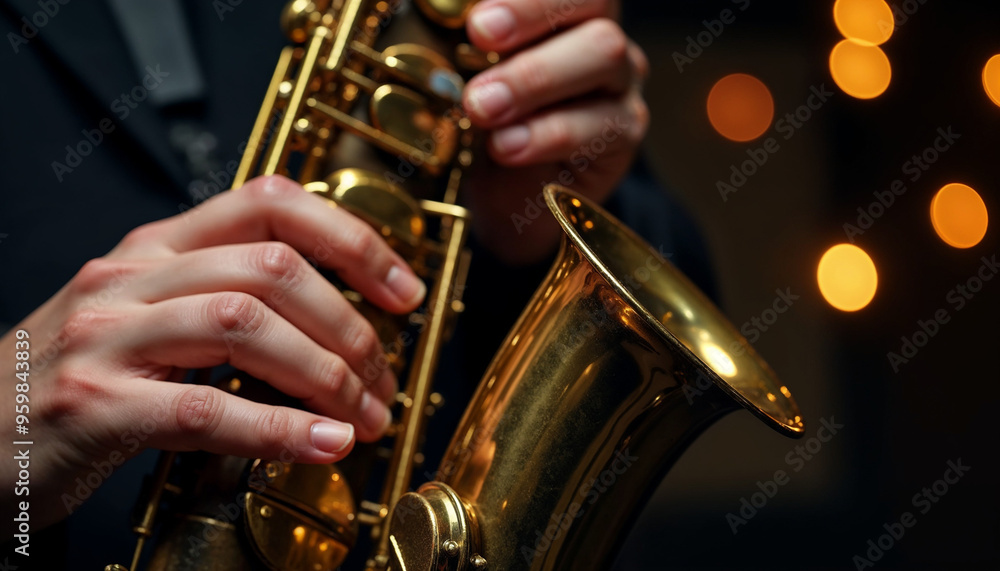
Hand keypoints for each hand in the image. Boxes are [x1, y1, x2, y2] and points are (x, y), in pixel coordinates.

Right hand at [0, 175, 424, 531]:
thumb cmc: (81, 376)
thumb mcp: (151, 313)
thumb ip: (228, 298)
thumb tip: (335, 320)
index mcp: (159, 246)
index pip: (272, 204)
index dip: (352, 240)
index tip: (403, 291)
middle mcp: (134, 276)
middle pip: (273, 268)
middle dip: (350, 326)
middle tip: (384, 379)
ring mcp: (110, 336)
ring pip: (246, 326)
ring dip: (326, 376)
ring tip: (363, 416)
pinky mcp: (95, 405)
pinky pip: (205, 408)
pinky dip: (279, 428)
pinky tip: (322, 443)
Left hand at [462, 0, 648, 263]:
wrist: (507, 204)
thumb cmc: (484, 131)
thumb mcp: (465, 85)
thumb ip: (464, 53)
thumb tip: (436, 26)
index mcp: (561, 13)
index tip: (476, 17)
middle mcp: (599, 35)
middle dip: (530, 12)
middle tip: (479, 35)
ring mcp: (620, 82)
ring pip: (604, 53)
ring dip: (535, 76)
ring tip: (482, 106)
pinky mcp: (624, 132)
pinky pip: (600, 124)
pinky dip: (546, 134)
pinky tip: (505, 147)